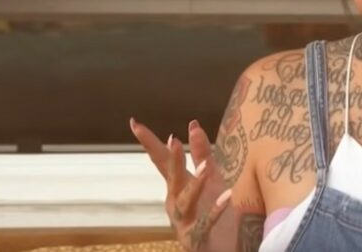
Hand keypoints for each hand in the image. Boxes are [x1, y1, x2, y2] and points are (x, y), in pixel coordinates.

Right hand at [131, 117, 233, 250]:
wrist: (222, 250)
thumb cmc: (214, 215)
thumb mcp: (211, 181)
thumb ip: (201, 154)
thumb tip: (192, 124)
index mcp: (178, 188)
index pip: (161, 161)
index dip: (149, 142)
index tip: (134, 122)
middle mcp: (176, 204)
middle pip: (172, 179)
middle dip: (172, 160)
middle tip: (173, 139)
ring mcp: (184, 223)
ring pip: (185, 202)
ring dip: (194, 185)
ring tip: (205, 168)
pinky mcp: (196, 239)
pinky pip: (204, 224)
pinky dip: (214, 211)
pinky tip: (226, 197)